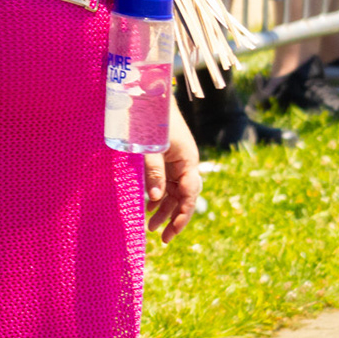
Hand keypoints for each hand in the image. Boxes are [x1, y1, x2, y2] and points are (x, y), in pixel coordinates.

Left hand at [143, 102, 201, 241]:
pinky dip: (158, 196)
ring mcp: (178, 164)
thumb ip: (154, 172)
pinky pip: (166, 184)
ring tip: (150, 227)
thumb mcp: (152, 148)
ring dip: (164, 210)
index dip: (181, 216)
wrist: (152, 98)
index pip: (189, 196)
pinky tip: (149, 208)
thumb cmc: (153, 120)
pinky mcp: (168, 161)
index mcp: (189, 162)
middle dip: (174, 218)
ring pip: (174, 193)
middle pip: (184, 198)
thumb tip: (153, 198)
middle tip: (162, 238)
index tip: (171, 232)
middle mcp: (186, 165)